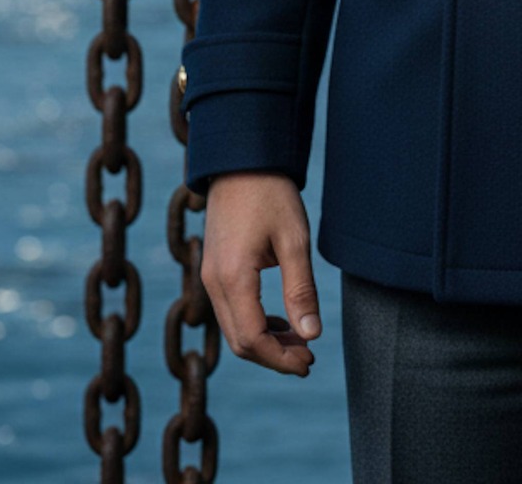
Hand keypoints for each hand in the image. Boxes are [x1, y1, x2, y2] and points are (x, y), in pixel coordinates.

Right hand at [200, 171, 322, 375]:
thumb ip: (301, 290)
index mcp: (233, 277)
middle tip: (309, 358)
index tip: (309, 363)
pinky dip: (254, 324)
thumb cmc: (271, 193)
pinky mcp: (213, 268)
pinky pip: (230, 311)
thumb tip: (311, 336)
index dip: (281, 359)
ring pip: (234, 329)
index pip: (253, 340)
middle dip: (274, 356)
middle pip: (240, 342)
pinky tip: (281, 320)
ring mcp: (209, 275)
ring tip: (300, 342)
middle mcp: (213, 282)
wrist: (241, 158)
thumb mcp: (293, 240)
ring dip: (265, 342)